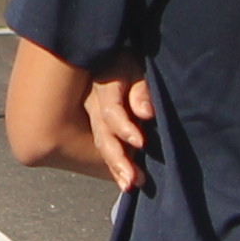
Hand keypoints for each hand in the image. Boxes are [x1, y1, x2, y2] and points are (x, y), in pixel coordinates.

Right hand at [84, 67, 160, 192]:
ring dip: (116, 166)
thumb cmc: (129, 62)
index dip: (124, 127)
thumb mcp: (137, 67)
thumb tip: (146, 113)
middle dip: (117, 158)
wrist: (110, 56)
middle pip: (102, 134)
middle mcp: (93, 103)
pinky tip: (126, 182)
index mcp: (104, 85)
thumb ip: (141, 89)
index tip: (141, 142)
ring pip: (102, 143)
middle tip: (132, 179)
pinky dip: (115, 166)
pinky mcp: (100, 124)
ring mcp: (93, 115)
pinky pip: (105, 147)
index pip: (111, 111)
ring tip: (130, 184)